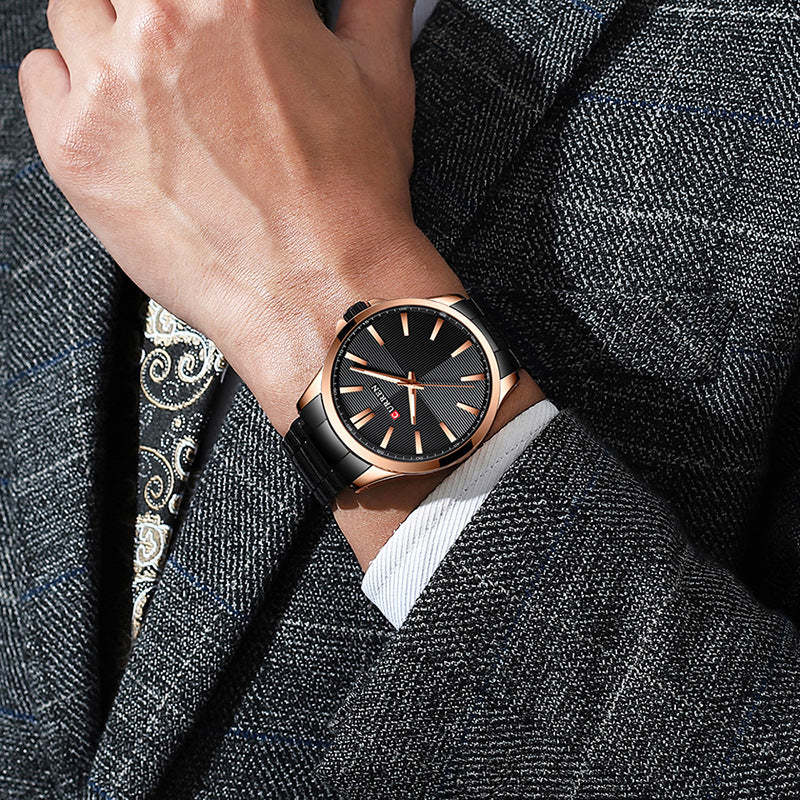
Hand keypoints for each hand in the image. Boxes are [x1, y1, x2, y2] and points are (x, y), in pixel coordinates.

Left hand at [19, 0, 546, 568]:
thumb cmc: (350, 205)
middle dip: (160, 11)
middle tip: (183, 45)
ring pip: (75, 6)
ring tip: (153, 83)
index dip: (218, 4)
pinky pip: (38, 73)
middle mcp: (166, 26)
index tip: (216, 21)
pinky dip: (69, 85)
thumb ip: (370, 6)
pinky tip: (118, 117)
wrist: (324, 294)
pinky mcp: (75, 148)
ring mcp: (111, 86)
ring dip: (110, 33)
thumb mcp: (382, 81)